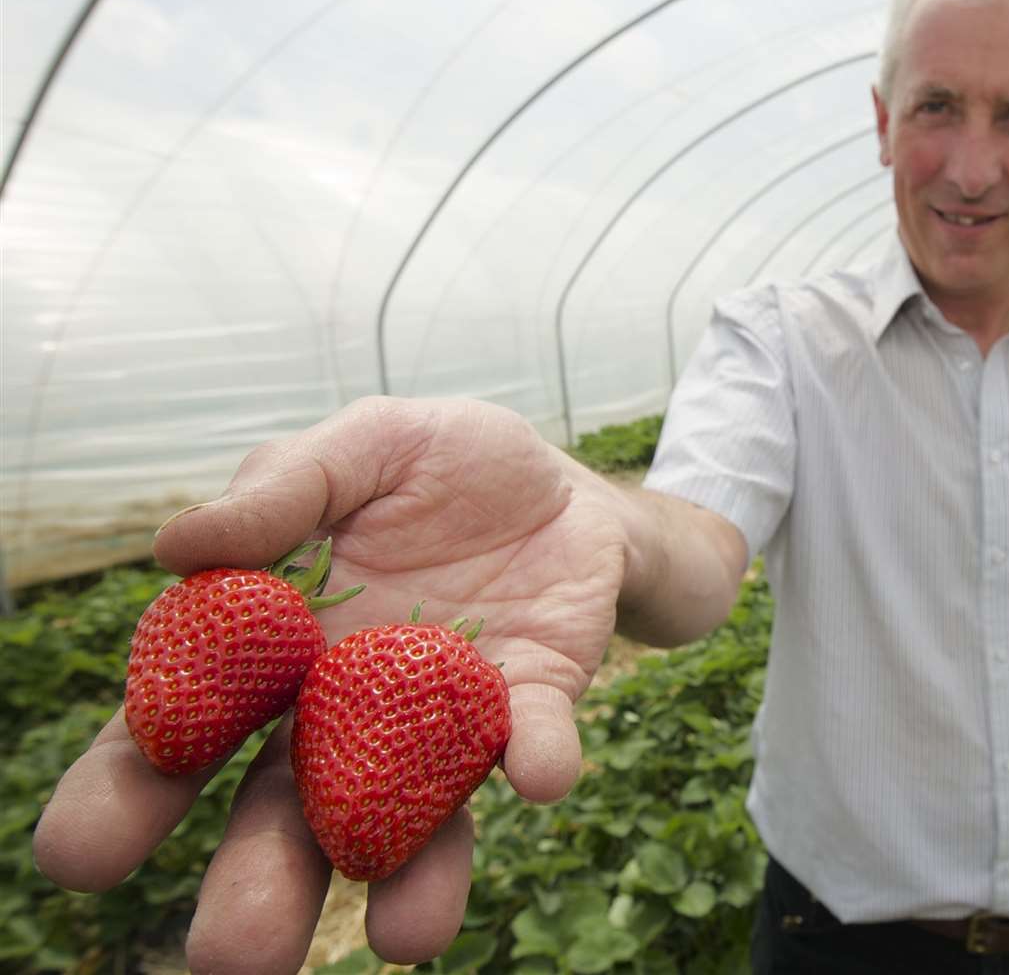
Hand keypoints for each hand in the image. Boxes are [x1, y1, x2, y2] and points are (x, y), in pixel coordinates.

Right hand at [33, 397, 625, 973]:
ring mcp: (444, 718)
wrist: (561, 481)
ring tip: (408, 937)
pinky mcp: (534, 698)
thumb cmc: (436, 468)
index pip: (186, 731)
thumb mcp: (360, 448)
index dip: (130, 786)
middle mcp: (348, 710)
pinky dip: (535, 756)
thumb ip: (283, 488)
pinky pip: (531, 738)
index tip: (83, 854)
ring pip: (412, 813)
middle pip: (288, 809)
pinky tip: (535, 776)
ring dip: (410, 873)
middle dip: (260, 883)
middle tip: (232, 957)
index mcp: (275, 654)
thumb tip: (177, 546)